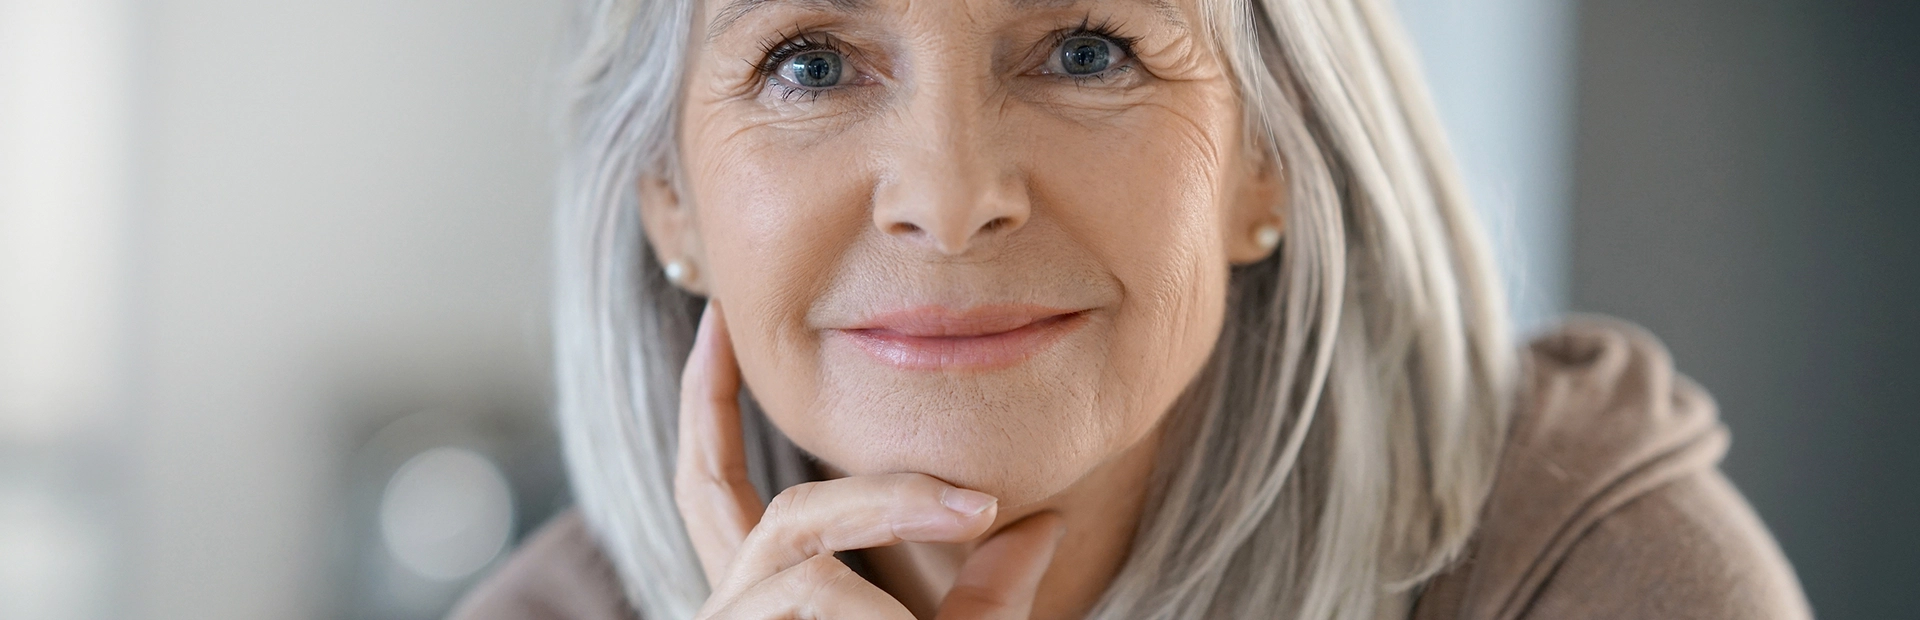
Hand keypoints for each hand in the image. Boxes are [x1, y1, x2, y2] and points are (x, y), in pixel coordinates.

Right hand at [674, 301, 1065, 619]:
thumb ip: (991, 592)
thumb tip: (1041, 523)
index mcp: (774, 597)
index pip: (717, 488)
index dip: (706, 406)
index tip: (717, 324)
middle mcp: (734, 606)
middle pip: (708, 483)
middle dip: (713, 397)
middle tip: (729, 321)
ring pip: (789, 523)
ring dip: (885, 507)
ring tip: (978, 514)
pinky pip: (813, 585)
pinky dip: (880, 600)